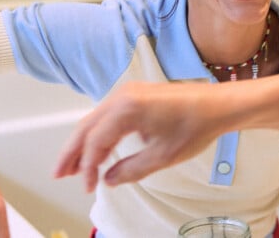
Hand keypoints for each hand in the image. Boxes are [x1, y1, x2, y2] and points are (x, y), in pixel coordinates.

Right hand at [54, 81, 221, 191]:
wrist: (218, 104)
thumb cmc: (195, 125)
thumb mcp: (162, 156)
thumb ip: (131, 170)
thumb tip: (108, 179)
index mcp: (127, 108)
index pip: (96, 142)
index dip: (87, 167)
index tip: (88, 187)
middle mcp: (123, 95)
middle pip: (87, 126)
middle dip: (72, 152)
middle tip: (60, 175)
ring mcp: (130, 91)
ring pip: (96, 118)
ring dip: (83, 141)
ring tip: (73, 166)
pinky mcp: (137, 93)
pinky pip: (109, 113)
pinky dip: (98, 131)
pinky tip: (98, 148)